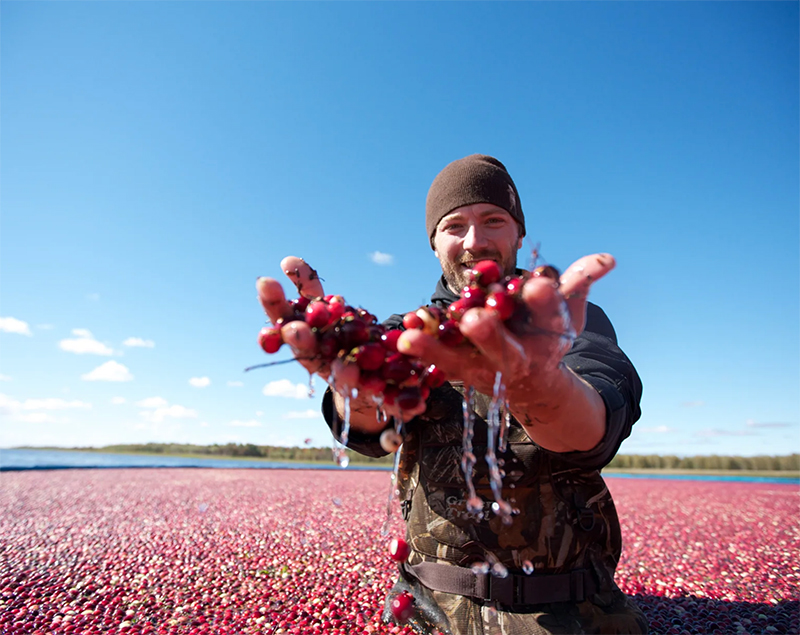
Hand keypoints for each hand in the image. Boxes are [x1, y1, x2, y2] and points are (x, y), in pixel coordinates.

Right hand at [256, 257, 424, 427]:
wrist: (365, 384)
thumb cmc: (337, 341)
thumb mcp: (324, 312)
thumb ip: (309, 288)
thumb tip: (288, 260)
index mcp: (305, 340)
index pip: (283, 320)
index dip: (273, 304)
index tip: (265, 283)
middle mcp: (321, 362)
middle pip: (307, 352)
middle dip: (301, 340)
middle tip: (296, 329)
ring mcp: (347, 382)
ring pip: (344, 378)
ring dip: (344, 374)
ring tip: (347, 367)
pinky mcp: (378, 398)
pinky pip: (389, 400)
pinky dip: (400, 402)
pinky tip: (413, 402)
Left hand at [395, 254, 615, 450]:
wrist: (535, 381)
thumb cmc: (550, 334)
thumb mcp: (569, 309)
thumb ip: (580, 281)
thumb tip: (607, 258)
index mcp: (548, 338)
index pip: (548, 316)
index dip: (544, 301)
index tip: (537, 283)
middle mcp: (518, 357)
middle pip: (504, 349)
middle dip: (491, 336)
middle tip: (476, 319)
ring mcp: (487, 369)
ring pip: (460, 361)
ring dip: (436, 350)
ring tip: (411, 337)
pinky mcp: (463, 373)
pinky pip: (439, 363)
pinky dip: (421, 352)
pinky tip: (402, 337)